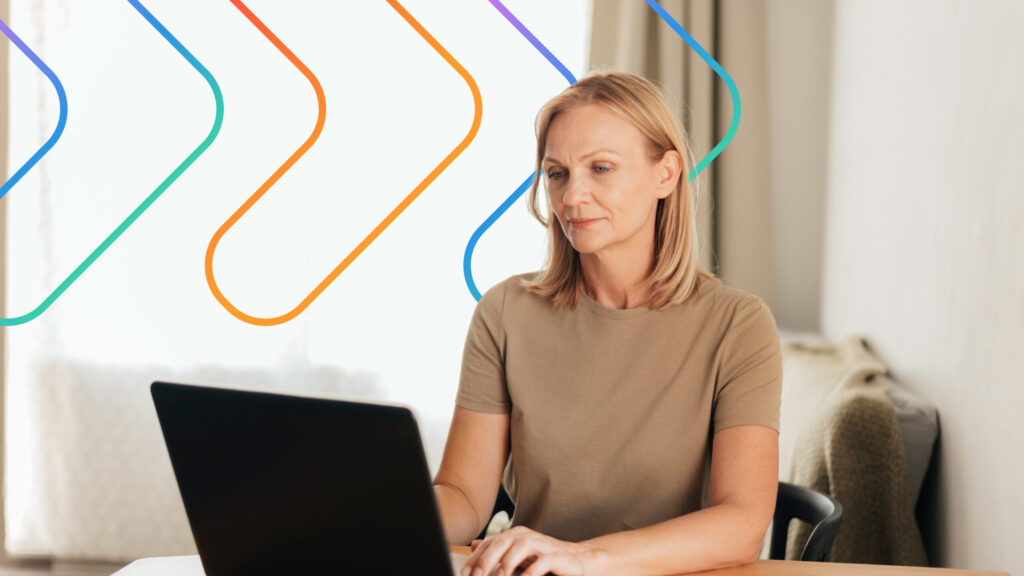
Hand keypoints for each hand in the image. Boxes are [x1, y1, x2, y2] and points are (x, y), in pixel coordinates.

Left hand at [460, 526, 600, 575]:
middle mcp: (526, 537)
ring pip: (521, 546)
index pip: (490, 544)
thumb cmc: (545, 560)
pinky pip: (543, 561)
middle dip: (486, 560)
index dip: (475, 559)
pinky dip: (531, 572)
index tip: (464, 575)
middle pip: (502, 542)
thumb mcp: (518, 557)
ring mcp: (542, 545)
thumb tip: (474, 545)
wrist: (579, 562)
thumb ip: (498, 552)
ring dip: (507, 563)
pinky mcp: (557, 556)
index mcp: (514, 536)